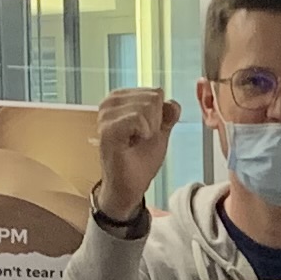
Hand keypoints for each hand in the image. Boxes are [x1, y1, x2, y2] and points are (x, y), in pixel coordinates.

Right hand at [94, 86, 179, 214]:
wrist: (129, 186)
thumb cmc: (140, 161)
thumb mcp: (160, 133)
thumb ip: (167, 116)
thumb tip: (174, 103)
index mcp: (121, 99)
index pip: (156, 93)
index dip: (160, 116)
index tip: (146, 133)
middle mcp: (110, 102)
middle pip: (153, 97)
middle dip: (156, 122)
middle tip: (141, 140)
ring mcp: (106, 114)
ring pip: (147, 106)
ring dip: (150, 129)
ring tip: (136, 142)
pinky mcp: (107, 127)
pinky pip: (138, 118)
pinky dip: (143, 133)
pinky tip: (132, 143)